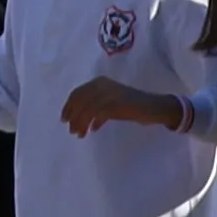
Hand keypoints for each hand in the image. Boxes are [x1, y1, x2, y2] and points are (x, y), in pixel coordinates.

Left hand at [57, 77, 175, 138]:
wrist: (153, 107)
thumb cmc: (131, 105)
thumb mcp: (109, 103)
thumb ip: (95, 107)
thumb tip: (79, 120)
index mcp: (99, 82)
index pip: (77, 93)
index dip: (68, 106)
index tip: (64, 119)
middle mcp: (103, 85)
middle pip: (80, 100)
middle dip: (73, 116)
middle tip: (71, 130)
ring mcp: (110, 94)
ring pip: (88, 108)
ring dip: (81, 122)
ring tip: (79, 134)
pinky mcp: (117, 104)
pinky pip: (99, 114)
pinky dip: (94, 123)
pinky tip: (93, 130)